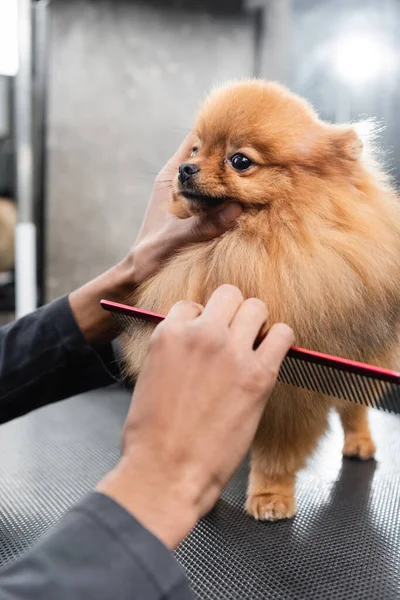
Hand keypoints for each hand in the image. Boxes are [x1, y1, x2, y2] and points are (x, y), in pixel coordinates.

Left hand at [69, 135, 241, 344]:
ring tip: (264, 168)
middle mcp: (183, 183)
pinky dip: (235, 196)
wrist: (138, 276)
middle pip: (212, 156)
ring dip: (236, 174)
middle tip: (262, 149)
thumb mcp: (174, 240)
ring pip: (218, 176)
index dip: (217, 130)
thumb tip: (235, 209)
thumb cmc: (148, 256)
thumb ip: (202, 226)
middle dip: (233, 152)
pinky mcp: (201, 214)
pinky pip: (221, 198)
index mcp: (171, 178)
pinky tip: (253, 197)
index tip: (242, 125)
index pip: (195, 141)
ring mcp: (193, 197)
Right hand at [98, 285, 293, 548]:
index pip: (193, 304)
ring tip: (253, 346)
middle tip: (234, 335)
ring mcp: (231, 351)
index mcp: (168, 333)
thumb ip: (172, 351)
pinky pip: (282, 334)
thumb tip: (191, 341)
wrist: (165, 472)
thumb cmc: (151, 435)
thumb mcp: (150, 377)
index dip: (201, 320)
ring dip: (256, 323)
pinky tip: (271, 356)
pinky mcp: (259, 375)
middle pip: (228, 295)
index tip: (207, 338)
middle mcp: (201, 334)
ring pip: (256, 308)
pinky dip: (280, 341)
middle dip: (231, 312)